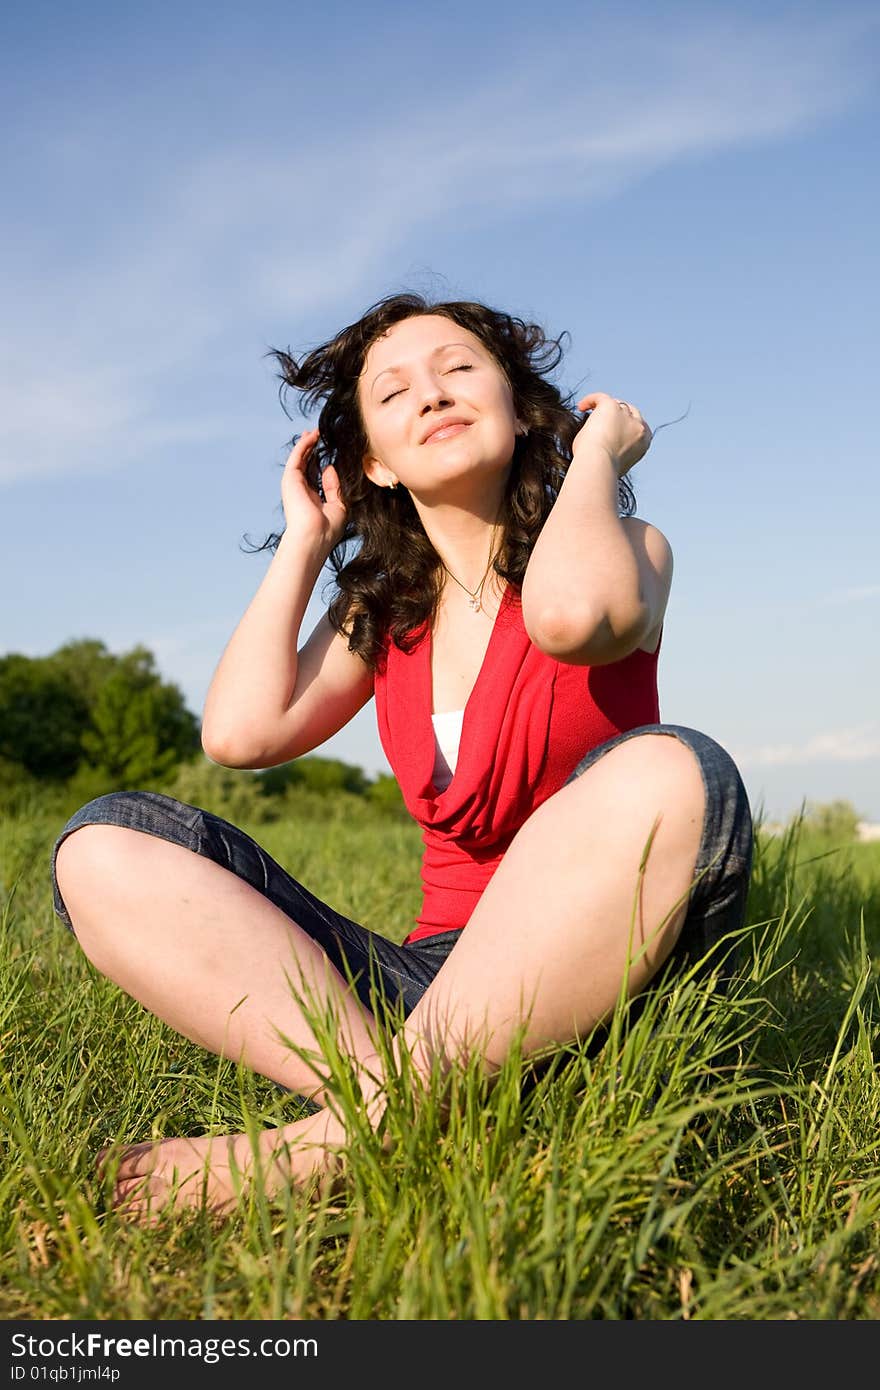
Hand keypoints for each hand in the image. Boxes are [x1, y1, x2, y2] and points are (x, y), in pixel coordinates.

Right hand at [280, 427, 346, 549]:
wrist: (315, 535)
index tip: (328, 453)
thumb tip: (329, 467)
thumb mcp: (339, 505)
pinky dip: (304, 445)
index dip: (320, 464)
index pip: (315, 477)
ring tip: (314, 432)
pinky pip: (297, 457)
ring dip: (306, 444)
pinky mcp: (290, 479)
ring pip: (300, 459)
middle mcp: (301, 491)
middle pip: (305, 466)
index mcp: (312, 499)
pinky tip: (312, 435)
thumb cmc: (328, 528)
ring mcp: (294, 485)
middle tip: (317, 435)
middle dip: (311, 450)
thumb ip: (335, 486)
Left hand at [573, 393, 651, 477]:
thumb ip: (616, 452)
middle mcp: (638, 427)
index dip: (627, 424)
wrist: (600, 464)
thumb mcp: (615, 464)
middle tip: (600, 418)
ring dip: (604, 408)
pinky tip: (581, 407)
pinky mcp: (611, 406)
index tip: (614, 428)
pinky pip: (600, 398)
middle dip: (617, 414)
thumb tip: (606, 449)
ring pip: (616, 404)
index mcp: (644, 442)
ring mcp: (626, 415)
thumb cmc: (603, 470)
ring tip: (587, 412)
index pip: (640, 426)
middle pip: (630, 412)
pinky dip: (590, 400)